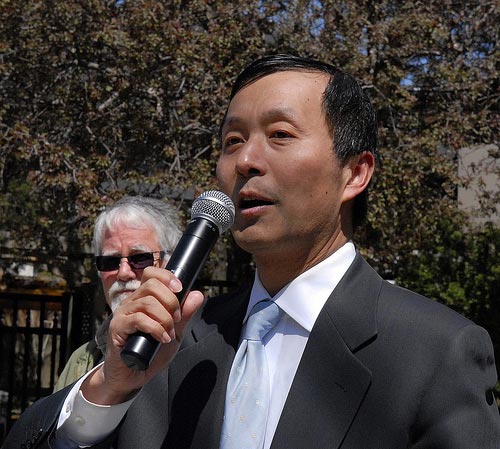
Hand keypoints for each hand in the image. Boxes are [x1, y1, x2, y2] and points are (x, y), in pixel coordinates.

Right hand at [81, 266, 203, 404]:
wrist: (133, 376)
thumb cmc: (151, 352)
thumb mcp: (174, 332)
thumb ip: (185, 315)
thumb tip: (197, 295)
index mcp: (144, 298)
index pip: (152, 274)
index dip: (167, 276)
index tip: (180, 289)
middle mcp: (132, 302)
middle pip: (152, 284)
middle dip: (171, 301)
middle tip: (177, 319)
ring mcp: (123, 314)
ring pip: (148, 302)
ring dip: (165, 318)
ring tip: (169, 333)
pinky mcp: (117, 328)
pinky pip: (138, 319)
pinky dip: (156, 328)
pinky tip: (162, 339)